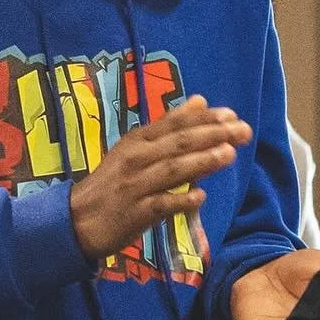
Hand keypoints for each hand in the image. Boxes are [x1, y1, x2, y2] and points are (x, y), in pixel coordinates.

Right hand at [69, 95, 250, 262]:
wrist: (77, 219)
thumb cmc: (114, 182)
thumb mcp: (137, 148)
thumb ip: (169, 126)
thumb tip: (200, 100)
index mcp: (137, 140)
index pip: (175, 125)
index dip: (204, 119)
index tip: (232, 114)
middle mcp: (136, 159)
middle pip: (178, 144)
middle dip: (212, 135)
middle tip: (242, 130)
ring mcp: (134, 186)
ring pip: (171, 170)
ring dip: (201, 162)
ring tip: (229, 154)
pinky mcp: (134, 213)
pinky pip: (160, 205)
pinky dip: (180, 200)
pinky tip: (200, 196)